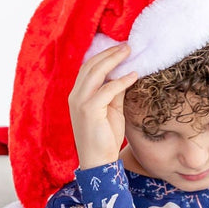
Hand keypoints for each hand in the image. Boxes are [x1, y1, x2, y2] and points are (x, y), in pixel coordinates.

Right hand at [69, 42, 138, 168]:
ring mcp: (79, 102)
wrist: (98, 162)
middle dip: (109, 53)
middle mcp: (75, 96)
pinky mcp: (89, 110)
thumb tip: (125, 74)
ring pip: (96, 72)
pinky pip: (107, 89)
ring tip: (129, 52)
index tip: (120, 48)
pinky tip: (133, 76)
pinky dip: (121, 80)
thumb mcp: (112, 110)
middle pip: (91, 65)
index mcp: (78, 95)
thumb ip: (115, 92)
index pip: (88, 68)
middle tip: (127, 45)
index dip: (103, 55)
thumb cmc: (105, 137)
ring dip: (114, 60)